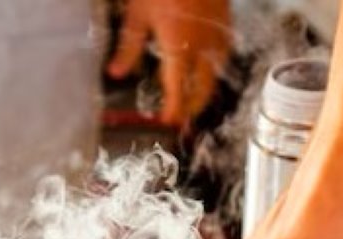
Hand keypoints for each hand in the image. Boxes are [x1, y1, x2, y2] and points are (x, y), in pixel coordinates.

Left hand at [107, 0, 230, 126]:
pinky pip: (223, 54)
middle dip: (193, 106)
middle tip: (182, 115)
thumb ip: (129, 47)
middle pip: (203, 88)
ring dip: (205, 88)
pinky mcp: (226, 24)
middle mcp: (203, 46)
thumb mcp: (137, 14)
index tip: (167, 120)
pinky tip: (206, 65)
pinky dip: (214, 67)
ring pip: (217, 73)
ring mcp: (218, 35)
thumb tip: (116, 73)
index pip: (178, 90)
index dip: (174, 110)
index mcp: (179, 46)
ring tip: (194, 95)